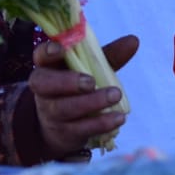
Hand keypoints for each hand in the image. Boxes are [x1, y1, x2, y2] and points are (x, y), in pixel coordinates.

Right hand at [28, 34, 136, 160]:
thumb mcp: (91, 70)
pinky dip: (101, 123)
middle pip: (44, 84)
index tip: (61, 49)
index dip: (47, 51)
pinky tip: (119, 118)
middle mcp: (44, 90)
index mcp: (48, 67)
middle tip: (90, 82)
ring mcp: (51, 113)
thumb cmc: (78, 89)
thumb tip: (133, 40)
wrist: (61, 128)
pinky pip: (81, 128)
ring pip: (65, 108)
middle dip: (68, 82)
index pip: (40, 56)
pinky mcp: (65, 133)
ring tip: (115, 95)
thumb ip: (109, 56)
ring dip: (91, 102)